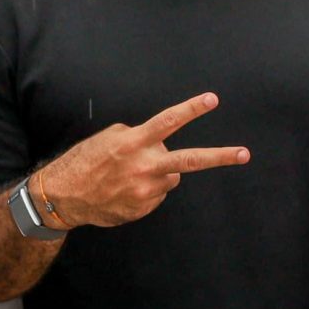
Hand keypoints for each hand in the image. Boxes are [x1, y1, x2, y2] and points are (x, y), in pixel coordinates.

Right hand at [31, 92, 248, 228]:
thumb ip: (138, 138)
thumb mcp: (108, 139)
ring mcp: (146, 190)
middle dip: (220, 156)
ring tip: (131, 175)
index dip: (191, 109)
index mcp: (133, 143)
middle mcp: (144, 167)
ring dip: (159, 173)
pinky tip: (125, 189)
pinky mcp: (144, 208)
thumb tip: (159, 145)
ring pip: (171, 176)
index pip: (168, 121)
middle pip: (189, 160)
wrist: (64, 196)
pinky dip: (147, 189)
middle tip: (244, 153)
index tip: (212, 100)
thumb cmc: (85, 161)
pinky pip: (157, 194)